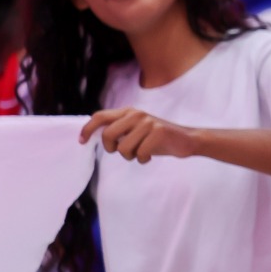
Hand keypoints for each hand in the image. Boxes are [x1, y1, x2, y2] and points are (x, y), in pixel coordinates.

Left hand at [80, 108, 198, 162]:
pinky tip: (150, 157)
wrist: (188, 139)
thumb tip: (96, 135)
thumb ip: (120, 129)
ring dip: (130, 156)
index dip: (88, 129)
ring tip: (140, 154)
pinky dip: (143, 160)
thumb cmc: (159, 138)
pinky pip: (140, 153)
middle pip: (108, 135)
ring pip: (123, 148)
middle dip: (112, 148)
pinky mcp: (159, 132)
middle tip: (123, 152)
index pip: (100, 117)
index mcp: (129, 112)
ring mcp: (148, 122)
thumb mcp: (137, 130)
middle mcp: (136, 114)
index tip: (82, 141)